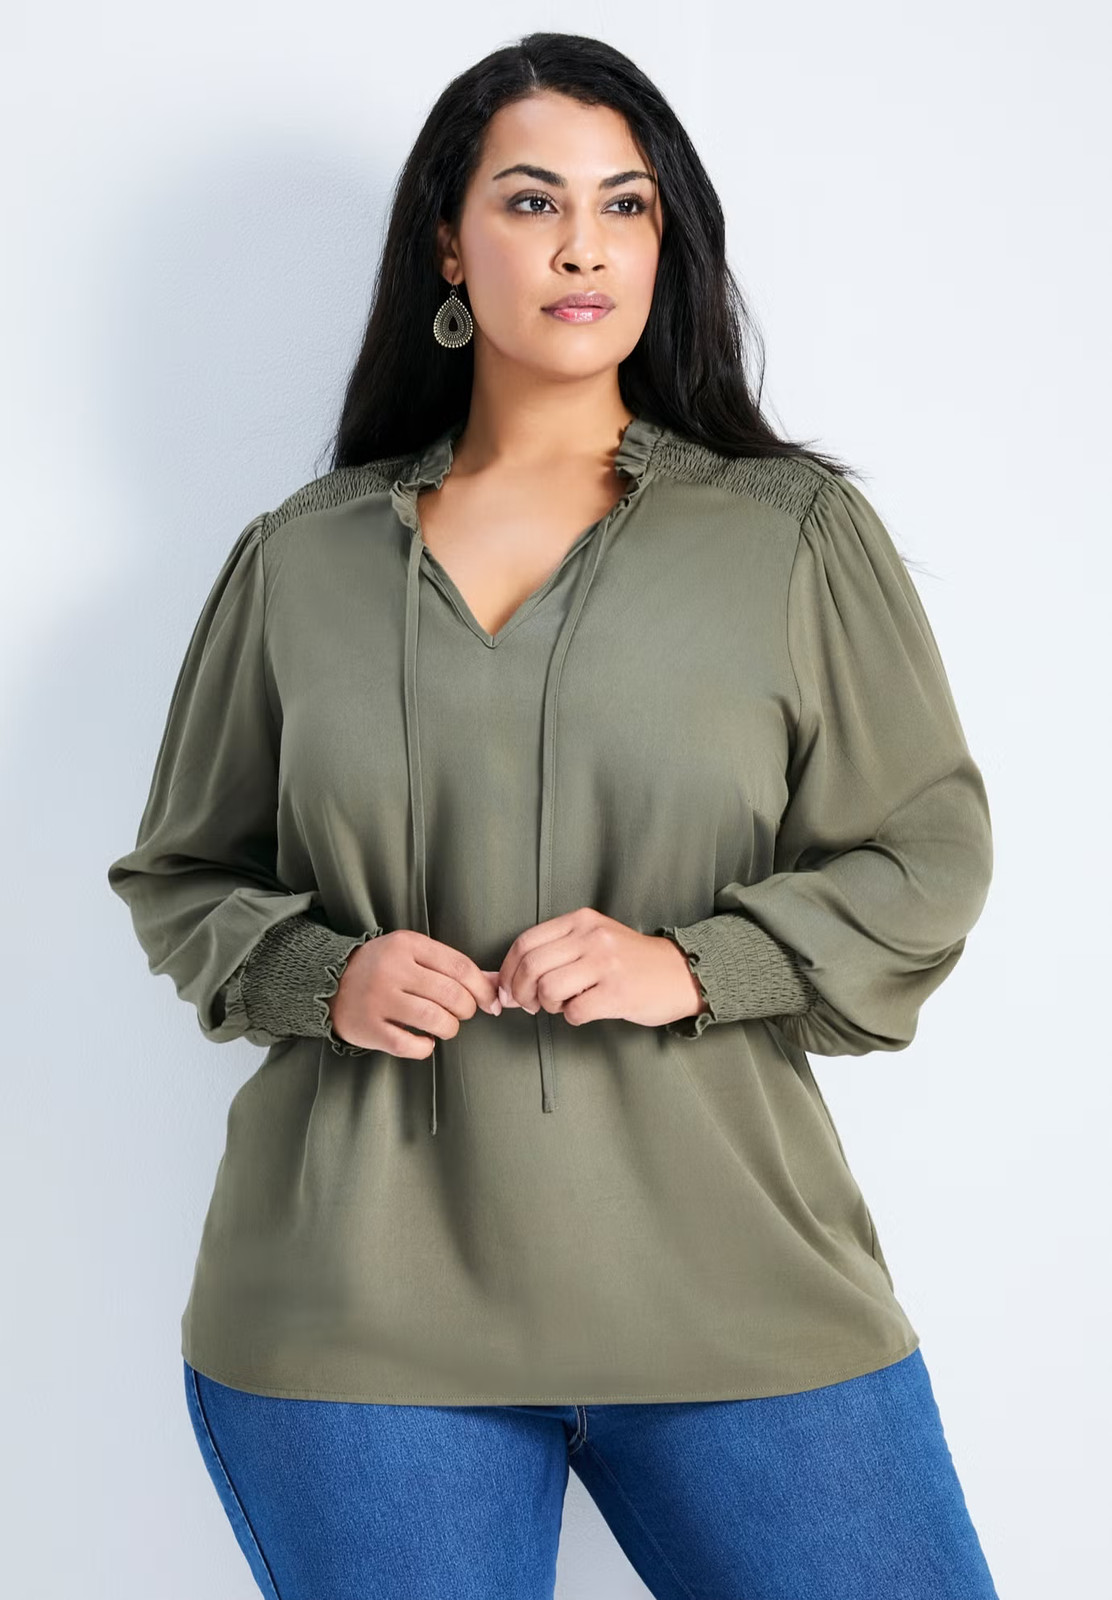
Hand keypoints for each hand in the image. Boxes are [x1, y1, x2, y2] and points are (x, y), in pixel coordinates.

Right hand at [329, 930, 501, 1056]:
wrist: (328, 980)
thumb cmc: (383, 967)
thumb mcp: (414, 954)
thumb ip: (453, 967)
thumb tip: (497, 985)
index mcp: (406, 944)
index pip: (459, 967)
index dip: (483, 988)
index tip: (490, 1001)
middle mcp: (392, 970)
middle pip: (451, 994)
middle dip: (467, 1009)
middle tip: (462, 1012)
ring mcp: (378, 1000)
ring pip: (434, 1020)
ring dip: (450, 1028)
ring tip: (445, 1026)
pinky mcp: (368, 1029)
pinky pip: (410, 1045)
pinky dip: (425, 1047)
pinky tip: (424, 1041)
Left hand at [494, 908, 707, 1028]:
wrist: (680, 973)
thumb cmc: (631, 961)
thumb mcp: (594, 940)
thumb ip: (555, 953)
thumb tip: (509, 984)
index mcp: (581, 921)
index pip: (525, 942)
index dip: (507, 970)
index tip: (506, 988)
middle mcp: (592, 937)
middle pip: (531, 966)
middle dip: (520, 993)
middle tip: (528, 1005)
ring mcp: (606, 964)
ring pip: (548, 989)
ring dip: (547, 1006)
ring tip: (562, 1006)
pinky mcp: (617, 993)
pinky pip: (574, 1011)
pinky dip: (571, 1017)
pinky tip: (584, 1011)